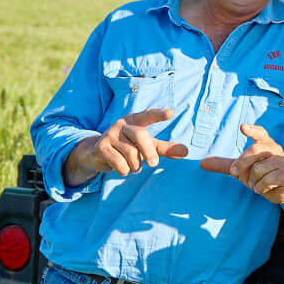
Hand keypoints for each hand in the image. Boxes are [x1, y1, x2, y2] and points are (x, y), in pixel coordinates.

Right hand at [66, 108, 189, 184]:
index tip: (171, 113)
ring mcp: (110, 134)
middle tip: (153, 164)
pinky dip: (125, 170)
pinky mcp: (101, 147)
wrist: (97, 153)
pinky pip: (120, 163)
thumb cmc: (128, 146)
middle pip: (141, 135)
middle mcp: (121, 124)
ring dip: (135, 165)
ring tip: (133, 165)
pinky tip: (122, 167)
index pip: (147, 115)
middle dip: (149, 152)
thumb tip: (186, 151)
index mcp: (134, 120)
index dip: (159, 114)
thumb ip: (164, 148)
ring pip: (131, 153)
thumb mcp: (146, 146)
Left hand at [201, 124, 283, 203]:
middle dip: (241, 164)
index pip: (259, 132)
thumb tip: (201, 164)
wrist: (281, 189)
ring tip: (258, 183)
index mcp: (263, 142)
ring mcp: (282, 160)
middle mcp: (274, 148)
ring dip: (253, 181)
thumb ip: (224, 164)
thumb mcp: (241, 168)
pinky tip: (265, 188)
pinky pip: (266, 181)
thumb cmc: (259, 173)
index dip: (251, 130)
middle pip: (254, 151)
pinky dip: (261, 188)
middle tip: (236, 174)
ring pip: (258, 169)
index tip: (242, 128)